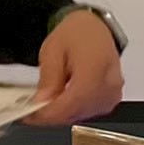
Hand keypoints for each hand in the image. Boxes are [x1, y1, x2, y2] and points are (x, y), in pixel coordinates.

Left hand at [23, 9, 123, 124]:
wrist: (94, 27)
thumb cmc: (75, 34)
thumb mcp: (53, 50)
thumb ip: (49, 79)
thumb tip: (42, 103)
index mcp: (94, 70)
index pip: (71, 103)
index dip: (49, 114)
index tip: (30, 117)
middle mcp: (108, 85)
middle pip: (78, 112)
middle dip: (52, 115)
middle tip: (31, 113)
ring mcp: (113, 93)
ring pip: (84, 114)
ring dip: (62, 114)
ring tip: (44, 105)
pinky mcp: (112, 97)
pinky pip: (91, 111)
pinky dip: (74, 110)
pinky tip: (60, 103)